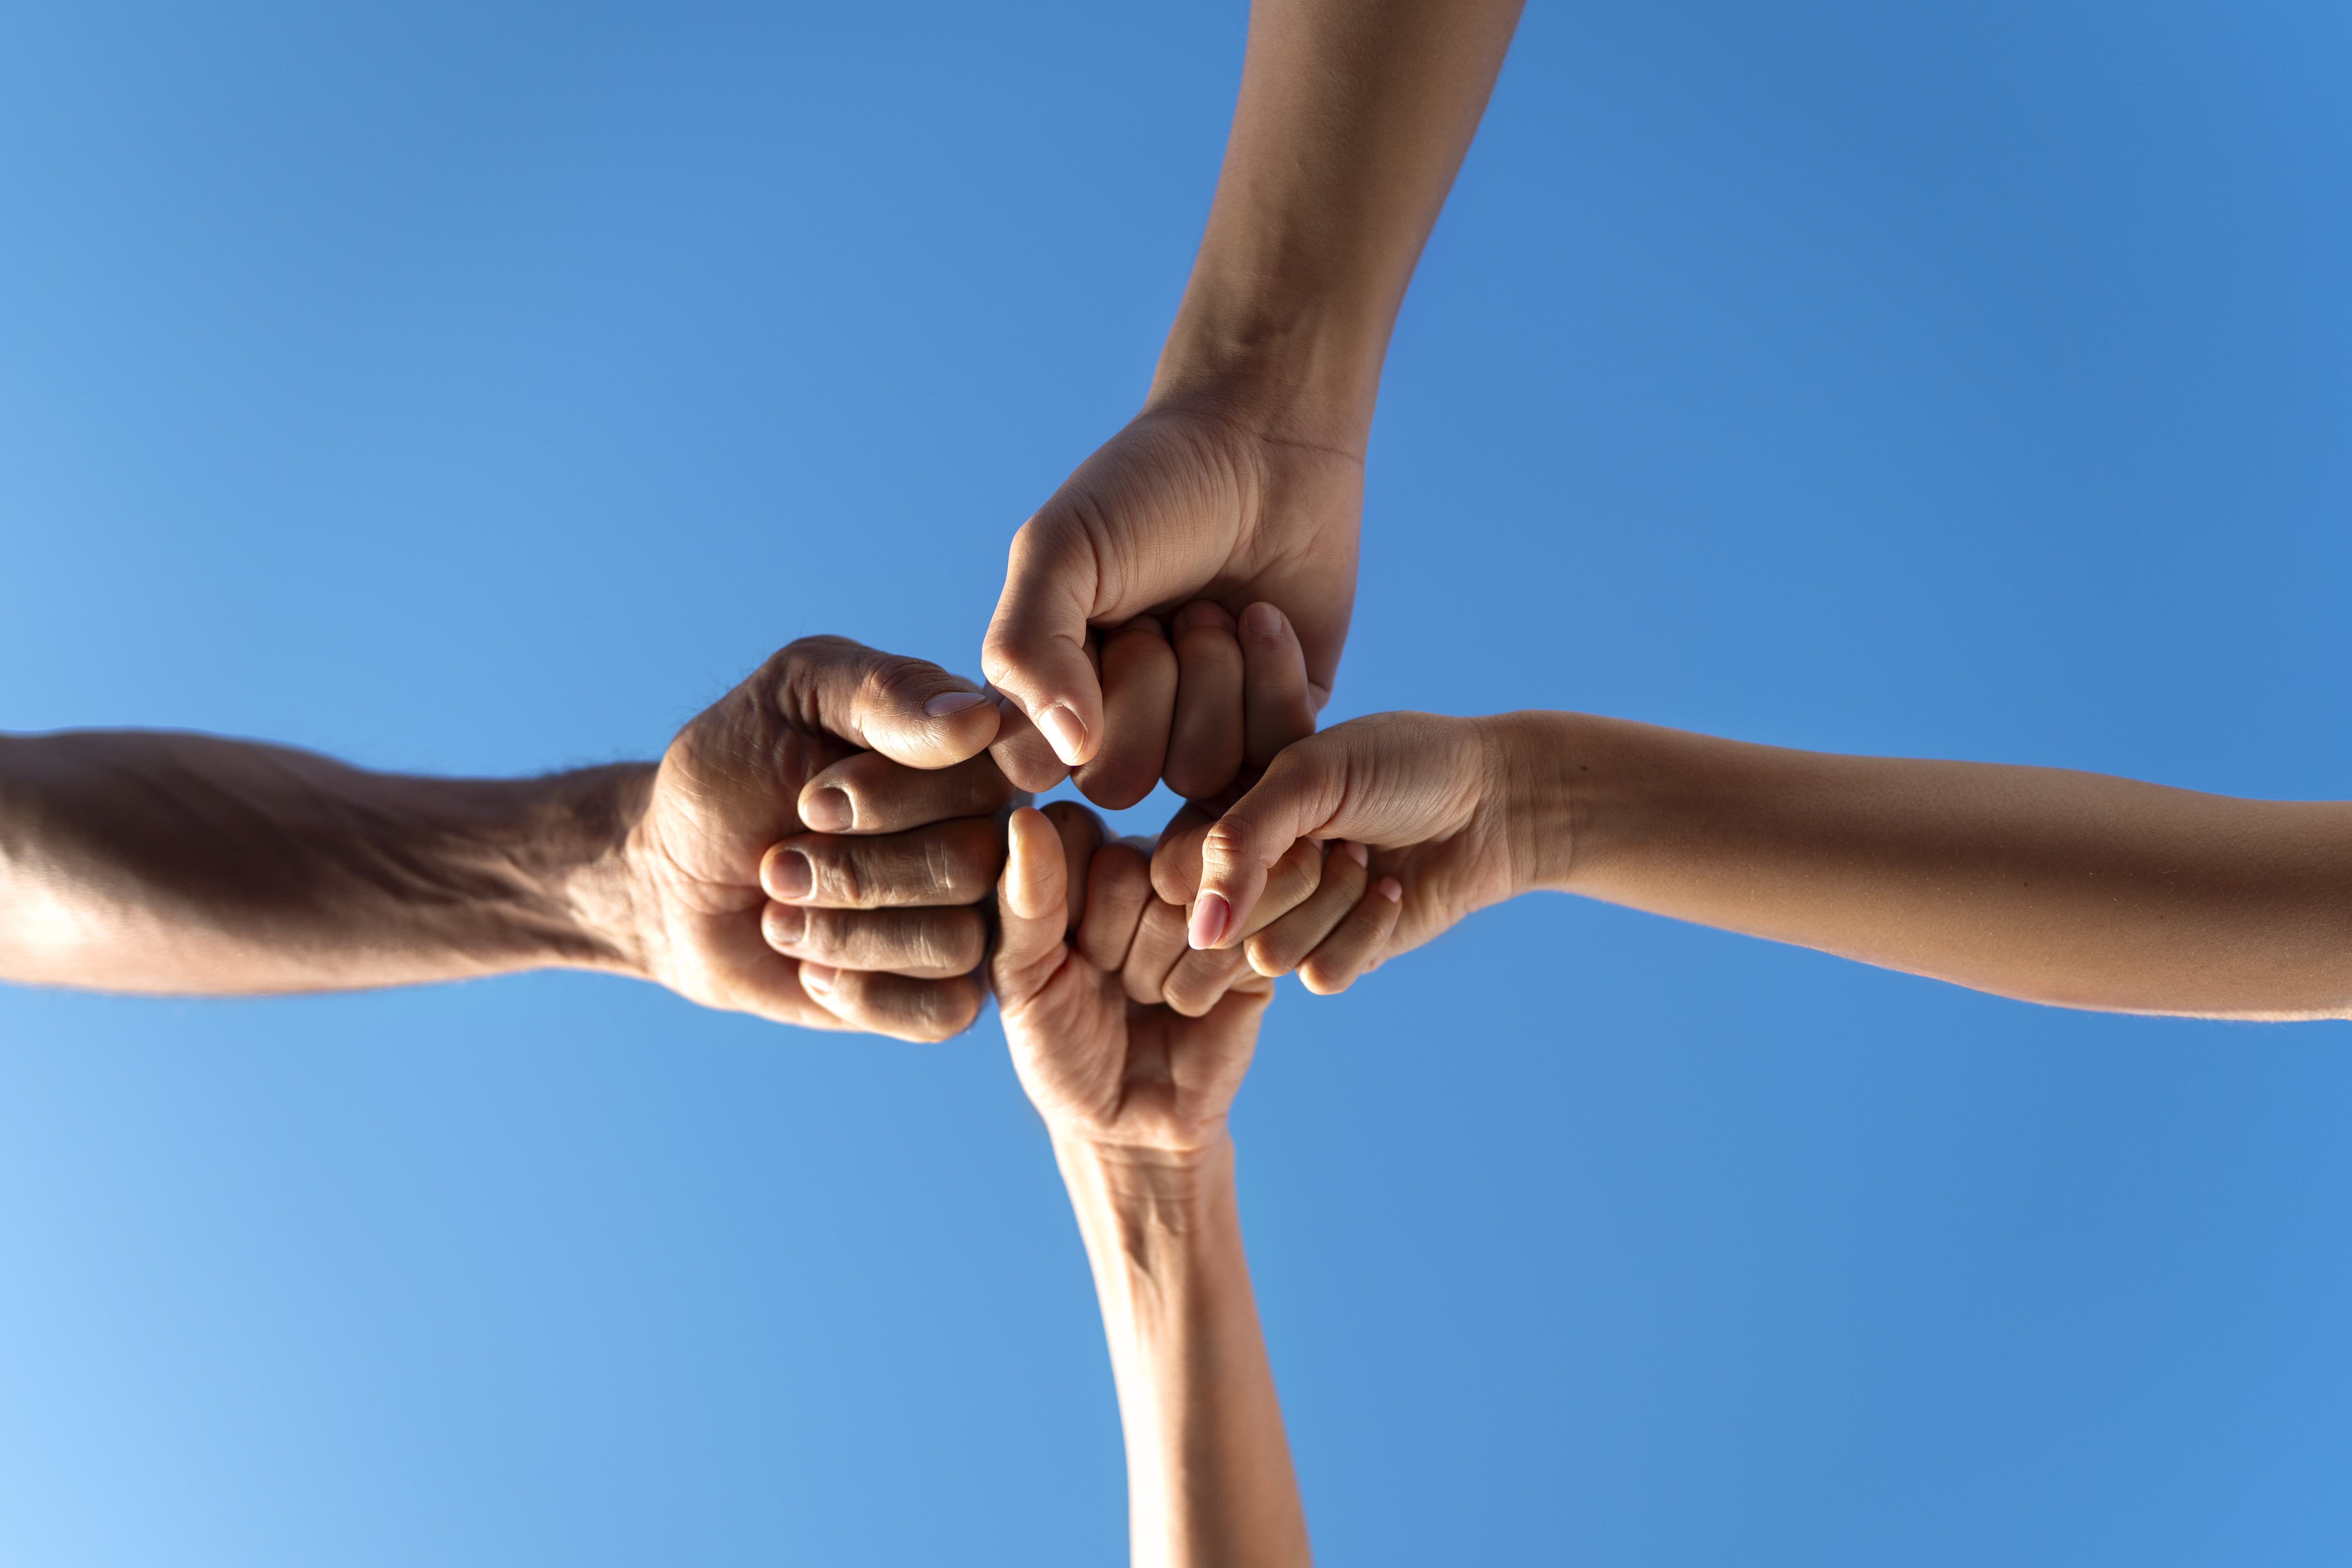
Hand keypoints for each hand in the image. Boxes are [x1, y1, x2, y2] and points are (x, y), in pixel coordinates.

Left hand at [623, 636, 1018, 1040]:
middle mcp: (995, 832)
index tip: (811, 799)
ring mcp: (978, 917)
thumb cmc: (736, 771)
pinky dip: (861, 991)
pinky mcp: (947, 994)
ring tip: (782, 910)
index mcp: (976, 748)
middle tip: (778, 862)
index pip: (1002, 766)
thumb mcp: (790, 693)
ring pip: (958, 941)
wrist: (676, 880)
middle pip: (976, 861)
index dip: (896, 795)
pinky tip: (813, 966)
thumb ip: (883, 691)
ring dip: (842, 931)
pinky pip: (945, 1009)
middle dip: (852, 868)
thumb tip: (978, 719)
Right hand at [982, 404, 1360, 799]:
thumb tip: (1068, 752)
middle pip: (1118, 779)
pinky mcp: (1279, 725)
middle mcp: (1123, 725)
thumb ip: (1027, 650)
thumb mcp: (1058, 550)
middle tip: (1163, 610)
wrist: (1265, 443)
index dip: (1063, 708)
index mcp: (1051, 689)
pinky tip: (1263, 616)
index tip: (1093, 625)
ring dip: (1211, 673)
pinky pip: (1273, 754)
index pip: (1033, 768)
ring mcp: (1204, 731)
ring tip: (1213, 607)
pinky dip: (1271, 676)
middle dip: (1146, 683)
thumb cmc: (1148, 488)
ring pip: (1197, 771)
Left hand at [994, 803, 1270, 1154]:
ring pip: (1187, 900)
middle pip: (1134, 864)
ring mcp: (1211, 899)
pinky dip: (1198, 989)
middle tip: (1113, 985)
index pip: (1076, 830)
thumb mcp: (1023, 982)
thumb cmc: (1063, 1048)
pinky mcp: (1258, 938)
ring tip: (1148, 999)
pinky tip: (1189, 1010)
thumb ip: (1024, 903)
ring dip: (1156, 971)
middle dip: (1113, 945)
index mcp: (1087, 859)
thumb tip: (1026, 817)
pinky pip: (1237, 935)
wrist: (1128, 1124)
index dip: (1066, 903)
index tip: (1064, 953)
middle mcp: (1153, 865)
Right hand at [1157, 711, 1532, 993]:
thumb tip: (1199, 934)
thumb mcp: (1311, 775)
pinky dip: (1367, 931)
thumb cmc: (1401, 765)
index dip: (1225, 864)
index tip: (1289, 819)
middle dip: (1295, 879)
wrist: (1493, 799)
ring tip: (1367, 859)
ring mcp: (1287, 920)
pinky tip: (1392, 890)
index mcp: (1219, 818)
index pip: (1170, 876)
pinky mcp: (1335, 956)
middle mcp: (1245, 875)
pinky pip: (1320, 977)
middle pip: (1222, 927)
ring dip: (1335, 903)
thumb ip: (1238, 843)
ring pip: (1270, 957)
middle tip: (1339, 837)